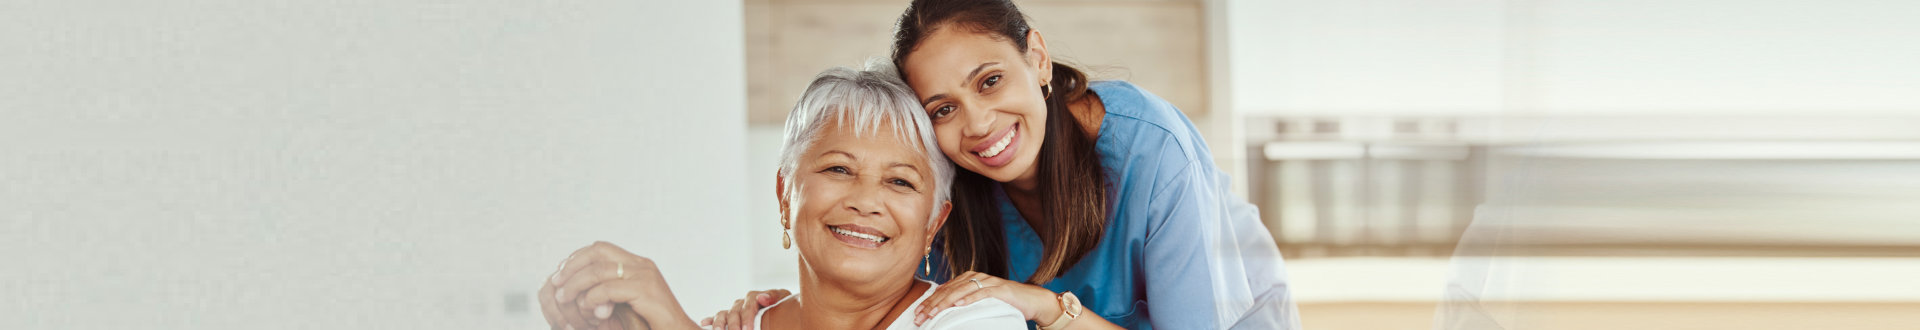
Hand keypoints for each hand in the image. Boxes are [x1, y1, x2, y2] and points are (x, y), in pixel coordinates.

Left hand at [538, 241, 694, 329]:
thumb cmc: (652, 324)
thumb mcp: (626, 303)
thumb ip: (608, 292)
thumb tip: (577, 288)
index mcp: (639, 264)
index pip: (601, 248)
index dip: (577, 258)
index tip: (560, 273)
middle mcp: (643, 265)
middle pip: (598, 251)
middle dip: (572, 265)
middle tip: (557, 282)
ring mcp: (646, 276)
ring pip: (599, 270)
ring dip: (576, 283)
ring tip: (563, 297)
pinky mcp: (646, 291)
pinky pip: (609, 289)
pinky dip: (592, 298)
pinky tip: (588, 309)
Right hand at [699, 289, 791, 329]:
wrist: (780, 308)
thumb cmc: (781, 304)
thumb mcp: (781, 298)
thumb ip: (773, 296)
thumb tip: (762, 297)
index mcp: (754, 297)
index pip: (748, 304)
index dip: (747, 317)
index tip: (748, 329)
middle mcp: (742, 303)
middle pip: (734, 311)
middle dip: (734, 324)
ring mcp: (735, 310)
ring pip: (724, 314)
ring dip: (720, 323)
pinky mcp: (730, 317)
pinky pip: (718, 317)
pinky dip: (711, 320)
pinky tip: (705, 323)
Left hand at [912, 271, 1060, 325]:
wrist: (1030, 300)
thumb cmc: (1003, 302)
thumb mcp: (978, 301)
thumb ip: (962, 302)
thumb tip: (941, 310)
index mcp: (967, 279)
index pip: (943, 290)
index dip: (929, 302)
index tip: (917, 315)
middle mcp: (975, 277)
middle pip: (948, 291)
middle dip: (932, 305)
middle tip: (920, 317)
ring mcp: (987, 282)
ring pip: (961, 291)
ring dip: (945, 303)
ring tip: (933, 313)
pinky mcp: (999, 289)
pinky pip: (982, 293)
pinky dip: (969, 299)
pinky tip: (958, 305)